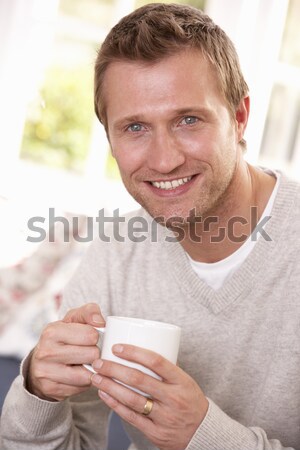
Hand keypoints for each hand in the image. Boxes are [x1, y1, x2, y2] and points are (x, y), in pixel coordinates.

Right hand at [27, 303, 104, 400]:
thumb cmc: (63, 337)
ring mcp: (46, 372)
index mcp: (52, 331)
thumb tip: (100, 322)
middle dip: (94, 353)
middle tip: (88, 352)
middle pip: (92, 354)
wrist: (40, 363)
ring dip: (91, 369)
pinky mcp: (51, 389)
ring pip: (88, 374)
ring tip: (84, 363)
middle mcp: (46, 352)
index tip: (90, 338)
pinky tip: (78, 375)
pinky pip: (81, 387)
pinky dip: (84, 382)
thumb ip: (90, 312)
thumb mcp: (74, 319)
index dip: (95, 336)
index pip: (91, 334)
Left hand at [90, 345, 208, 449]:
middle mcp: (173, 398)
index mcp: (181, 381)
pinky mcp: (155, 432)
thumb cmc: (190, 401)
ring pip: (132, 399)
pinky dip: (115, 405)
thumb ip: (165, 369)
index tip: (117, 347)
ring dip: (110, 386)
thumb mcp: (185, 381)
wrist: (202, 433)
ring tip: (96, 377)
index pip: (156, 362)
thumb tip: (139, 349)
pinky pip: (131, 417)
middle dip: (114, 369)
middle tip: (99, 362)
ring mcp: (164, 417)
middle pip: (139, 380)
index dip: (135, 352)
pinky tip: (104, 394)